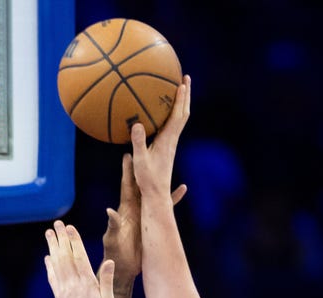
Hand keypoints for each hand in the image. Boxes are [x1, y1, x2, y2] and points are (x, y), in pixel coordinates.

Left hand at [44, 220, 113, 297]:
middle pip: (65, 257)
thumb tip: (109, 262)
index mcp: (87, 284)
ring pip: (56, 264)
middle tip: (56, 224)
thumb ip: (106, 280)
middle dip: (61, 239)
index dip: (74, 240)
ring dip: (52, 248)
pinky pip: (52, 278)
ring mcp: (64, 291)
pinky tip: (47, 258)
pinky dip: (49, 266)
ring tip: (49, 234)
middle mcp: (73, 285)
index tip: (69, 227)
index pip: (79, 257)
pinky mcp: (59, 297)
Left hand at [103, 154, 187, 281]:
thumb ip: (113, 225)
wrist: (123, 268)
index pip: (126, 185)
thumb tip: (111, 211)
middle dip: (144, 166)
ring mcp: (144, 214)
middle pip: (141, 182)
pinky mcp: (152, 223)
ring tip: (168, 162)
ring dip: (161, 179)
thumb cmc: (114, 255)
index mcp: (124, 209)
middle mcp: (135, 208)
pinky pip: (165, 207)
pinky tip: (182, 188)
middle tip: (149, 148)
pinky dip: (173, 198)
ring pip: (155, 192)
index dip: (127, 170)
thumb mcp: (113, 239)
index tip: (128, 152)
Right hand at [131, 75, 191, 200]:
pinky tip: (163, 111)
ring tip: (178, 89)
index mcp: (167, 140)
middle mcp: (172, 140)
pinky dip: (172, 113)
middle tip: (185, 78)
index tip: (182, 83)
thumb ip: (138, 142)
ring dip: (181, 103)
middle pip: (183, 113)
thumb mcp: (140, 160)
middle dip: (185, 95)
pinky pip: (172, 125)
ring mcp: (170, 143)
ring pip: (179, 119)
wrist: (157, 194)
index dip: (180, 99)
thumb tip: (137, 123)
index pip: (177, 115)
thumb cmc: (148, 179)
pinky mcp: (166, 148)